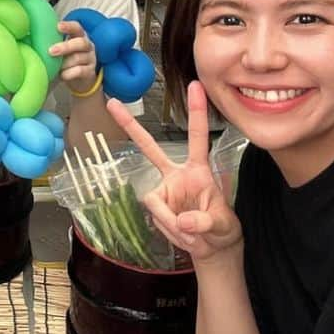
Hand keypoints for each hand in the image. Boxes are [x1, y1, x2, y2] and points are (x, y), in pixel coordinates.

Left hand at [50, 19, 98, 94]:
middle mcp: (88, 45)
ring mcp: (91, 58)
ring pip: (79, 58)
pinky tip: (62, 75)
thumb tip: (29, 36)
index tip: (58, 26)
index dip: (69, 26)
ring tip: (56, 67)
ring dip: (65, 63)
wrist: (79, 80)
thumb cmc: (65, 60)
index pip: (77, 27)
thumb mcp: (60, 49)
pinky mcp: (90, 72)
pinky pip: (80, 71)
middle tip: (51, 51)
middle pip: (81, 42)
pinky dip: (69, 73)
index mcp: (79, 36)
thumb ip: (51, 42)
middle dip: (65, 46)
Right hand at [106, 82, 242, 264]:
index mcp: (198, 170)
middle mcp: (177, 175)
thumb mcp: (222, 226)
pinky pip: (155, 216)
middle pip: (150, 148)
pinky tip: (183, 236)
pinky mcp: (156, 207)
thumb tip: (181, 221)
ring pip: (154, 201)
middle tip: (112, 103)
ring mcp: (164, 191)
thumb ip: (204, 221)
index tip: (194, 85)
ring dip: (172, 222)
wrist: (212, 248)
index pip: (197, 137)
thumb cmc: (222, 230)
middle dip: (130, 126)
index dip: (196, 112)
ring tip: (193, 235)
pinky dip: (169, 230)